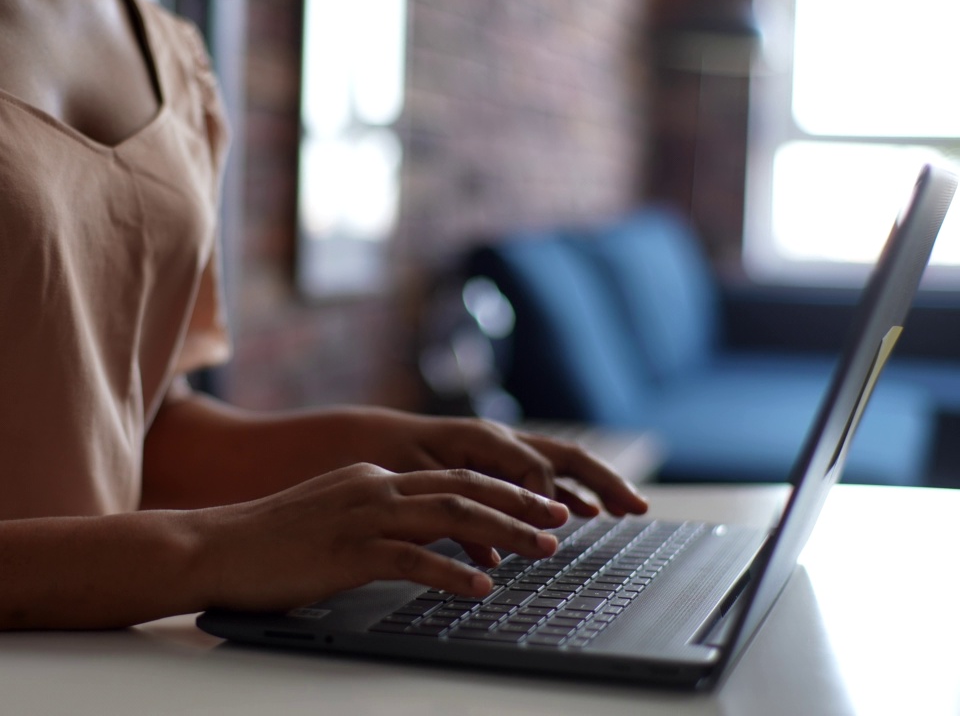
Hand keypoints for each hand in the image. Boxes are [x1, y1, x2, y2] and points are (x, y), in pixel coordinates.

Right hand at [186, 463, 570, 611]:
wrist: (214, 545)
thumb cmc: (269, 540)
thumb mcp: (331, 514)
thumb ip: (374, 517)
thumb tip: (414, 536)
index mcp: (373, 477)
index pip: (452, 477)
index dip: (502, 489)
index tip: (539, 503)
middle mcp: (375, 487)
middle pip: (464, 489)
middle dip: (519, 503)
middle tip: (560, 520)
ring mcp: (362, 517)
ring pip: (451, 517)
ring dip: (505, 532)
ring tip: (543, 549)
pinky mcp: (348, 552)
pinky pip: (413, 560)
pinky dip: (453, 573)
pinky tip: (481, 587)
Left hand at [345, 410, 648, 518]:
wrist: (356, 442)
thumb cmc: (383, 459)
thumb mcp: (417, 487)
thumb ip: (457, 518)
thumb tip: (492, 555)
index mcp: (482, 439)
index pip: (535, 468)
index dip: (546, 501)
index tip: (553, 531)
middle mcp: (496, 441)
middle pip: (564, 456)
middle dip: (603, 481)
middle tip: (638, 507)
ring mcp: (497, 451)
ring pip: (556, 466)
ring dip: (590, 487)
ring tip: (621, 510)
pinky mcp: (489, 465)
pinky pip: (535, 477)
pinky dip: (559, 494)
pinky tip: (578, 513)